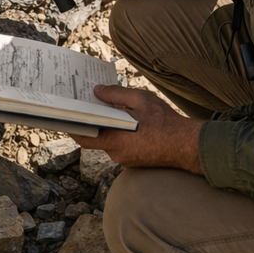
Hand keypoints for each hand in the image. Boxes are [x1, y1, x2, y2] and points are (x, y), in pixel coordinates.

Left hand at [72, 85, 204, 172]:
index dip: (73, 127)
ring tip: (109, 109)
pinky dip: (120, 135)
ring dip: (109, 128)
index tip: (63, 117)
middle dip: (93, 122)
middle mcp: (118, 154)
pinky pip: (121, 146)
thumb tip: (97, 91)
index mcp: (115, 140)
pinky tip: (125, 122)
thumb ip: (115, 95)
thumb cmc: (165, 122)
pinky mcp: (136, 161)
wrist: (190, 145)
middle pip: (97, 137)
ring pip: (110, 141)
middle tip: (88, 106)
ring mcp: (127, 160)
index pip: (84, 137)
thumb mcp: (139, 100)